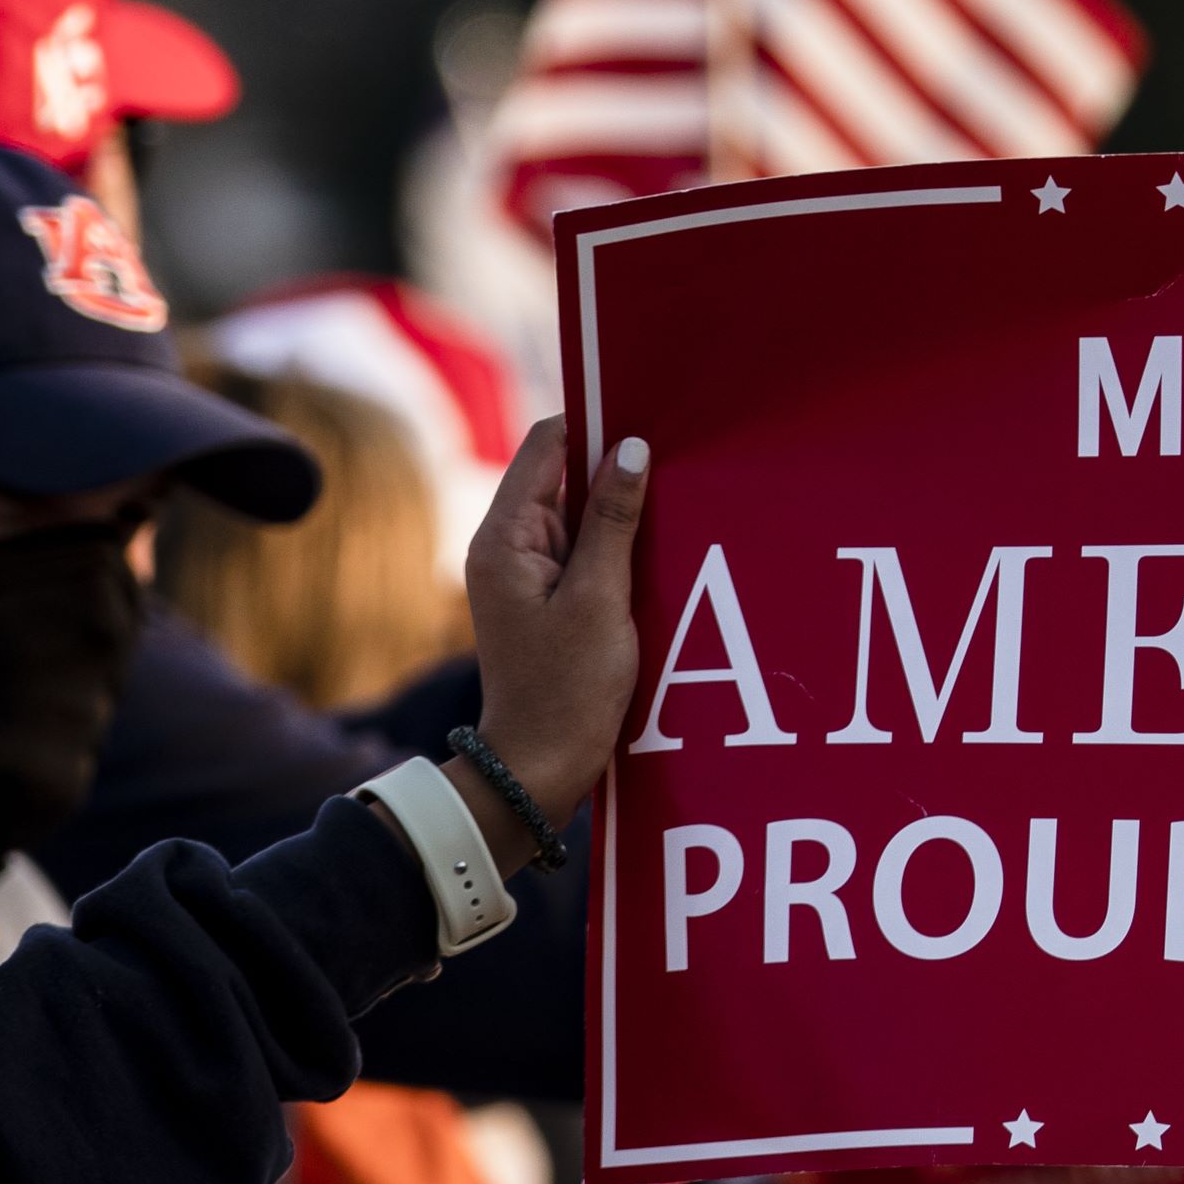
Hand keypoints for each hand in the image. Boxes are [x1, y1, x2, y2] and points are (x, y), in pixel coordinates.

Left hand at [459, 418, 647, 841]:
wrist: (540, 767)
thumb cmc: (566, 689)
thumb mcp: (599, 598)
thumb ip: (613, 520)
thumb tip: (630, 447)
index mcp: (505, 537)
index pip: (546, 444)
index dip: (594, 423)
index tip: (649, 416)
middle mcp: (508, 547)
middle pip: (564, 475)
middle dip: (617, 468)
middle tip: (678, 460)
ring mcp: (527, 574)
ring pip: (581, 515)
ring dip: (623, 511)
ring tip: (677, 505)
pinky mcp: (550, 600)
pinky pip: (587, 552)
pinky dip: (620, 548)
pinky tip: (660, 553)